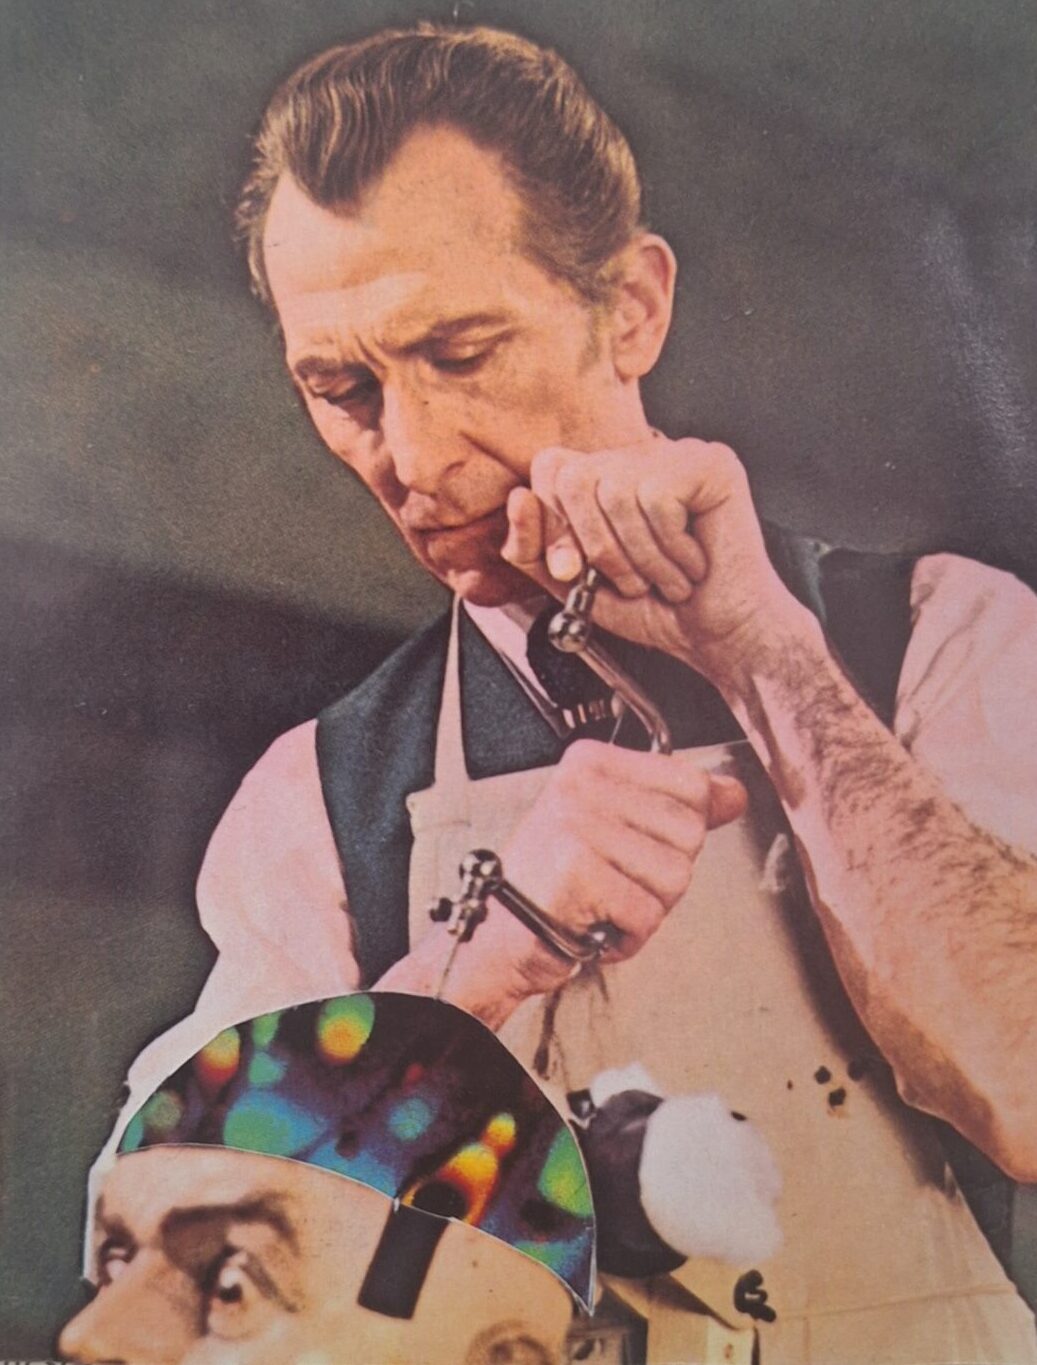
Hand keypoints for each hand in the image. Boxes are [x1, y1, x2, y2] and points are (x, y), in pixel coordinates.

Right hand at [448, 740, 746, 1004]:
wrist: (496, 936)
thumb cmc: (551, 886)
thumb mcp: (613, 827)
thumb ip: (676, 806)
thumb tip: (733, 793)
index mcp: (591, 763)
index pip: (690, 783)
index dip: (681, 831)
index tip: (639, 847)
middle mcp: (581, 787)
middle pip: (689, 832)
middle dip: (662, 875)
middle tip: (613, 882)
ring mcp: (578, 826)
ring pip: (676, 876)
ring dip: (647, 908)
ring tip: (602, 903)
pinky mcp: (579, 871)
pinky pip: (649, 914)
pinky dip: (629, 936)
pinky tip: (594, 925)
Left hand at [501, 436, 811, 686]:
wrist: (719, 637)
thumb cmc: (657, 610)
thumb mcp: (574, 585)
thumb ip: (534, 549)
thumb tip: (521, 498)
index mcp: (608, 477)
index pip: (550, 468)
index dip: (551, 523)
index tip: (570, 571)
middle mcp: (641, 457)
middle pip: (575, 477)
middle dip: (594, 547)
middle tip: (629, 582)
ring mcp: (678, 455)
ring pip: (617, 490)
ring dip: (638, 557)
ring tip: (665, 578)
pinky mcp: (711, 465)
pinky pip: (658, 498)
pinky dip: (669, 549)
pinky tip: (692, 564)